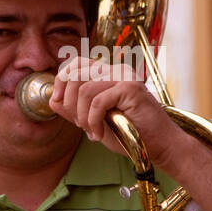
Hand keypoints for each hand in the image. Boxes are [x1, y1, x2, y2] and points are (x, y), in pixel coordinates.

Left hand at [48, 55, 180, 165]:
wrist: (159, 146)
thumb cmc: (130, 134)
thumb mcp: (95, 122)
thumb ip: (75, 110)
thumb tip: (53, 99)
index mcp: (109, 74)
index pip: (77, 63)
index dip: (62, 81)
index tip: (60, 103)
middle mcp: (117, 70)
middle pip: (76, 73)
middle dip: (70, 103)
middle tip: (80, 124)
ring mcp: (125, 77)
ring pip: (85, 90)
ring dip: (83, 117)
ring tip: (92, 131)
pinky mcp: (131, 88)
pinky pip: (98, 101)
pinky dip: (93, 121)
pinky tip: (99, 133)